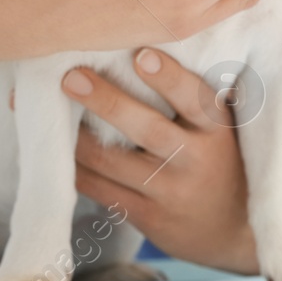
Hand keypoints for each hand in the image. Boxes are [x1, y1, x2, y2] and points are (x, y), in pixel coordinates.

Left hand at [42, 47, 259, 274]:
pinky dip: (75, 166)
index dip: (169, 77)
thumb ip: (196, 99)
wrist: (234, 230)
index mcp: (217, 130)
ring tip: (47, 108)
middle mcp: (195, 160)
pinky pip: (99, 188)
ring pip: (110, 161)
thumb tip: (143, 49)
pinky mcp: (146, 216)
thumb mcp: (224, 129)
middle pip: (146, 129)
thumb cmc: (223, 161)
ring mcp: (169, 191)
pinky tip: (55, 148)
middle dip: (106, 101)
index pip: (195, 98)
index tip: (142, 55)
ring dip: (74, 135)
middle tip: (71, 77)